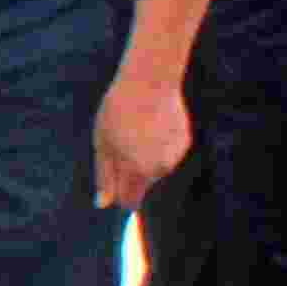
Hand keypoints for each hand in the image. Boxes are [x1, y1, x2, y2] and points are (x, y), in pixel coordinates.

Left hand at [91, 59, 191, 208]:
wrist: (150, 82)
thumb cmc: (118, 112)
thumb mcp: (102, 144)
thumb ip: (105, 176)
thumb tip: (103, 204)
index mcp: (137, 171)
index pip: (130, 201)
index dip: (119, 194)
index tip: (113, 183)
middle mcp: (160, 169)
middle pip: (142, 184)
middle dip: (130, 173)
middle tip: (120, 143)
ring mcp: (175, 156)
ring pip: (155, 168)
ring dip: (144, 157)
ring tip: (137, 129)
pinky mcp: (184, 142)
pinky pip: (166, 152)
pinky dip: (159, 144)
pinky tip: (153, 124)